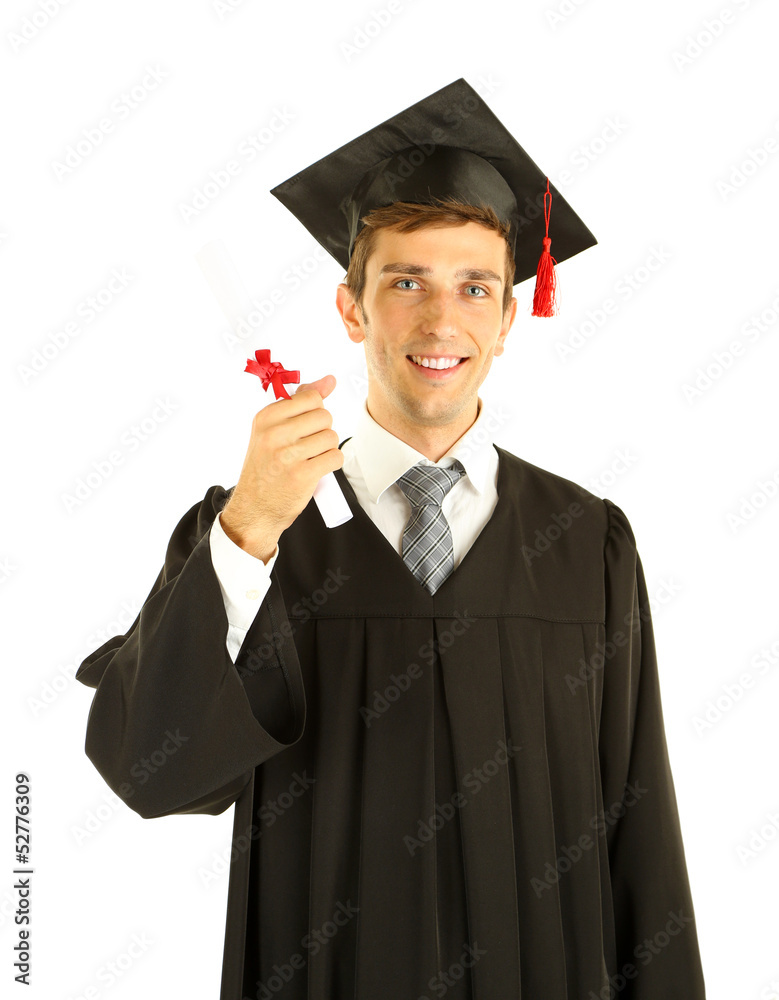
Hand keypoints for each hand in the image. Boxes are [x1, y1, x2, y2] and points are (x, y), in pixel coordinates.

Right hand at [220, 374, 342, 559]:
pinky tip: (318, 468)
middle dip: (323, 430)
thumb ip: (300, 403)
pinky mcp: (303, 475)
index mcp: (266, 418)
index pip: (311, 398)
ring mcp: (288, 455)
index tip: (304, 426)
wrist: (255, 508)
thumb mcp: (273, 431)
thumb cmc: (266, 467)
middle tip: (309, 445)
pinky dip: (332, 463)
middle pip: (324, 416)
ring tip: (312, 457)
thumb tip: (330, 380)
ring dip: (327, 448)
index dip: (315, 411)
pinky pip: (335, 457)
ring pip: (331, 437)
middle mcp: (274, 434)